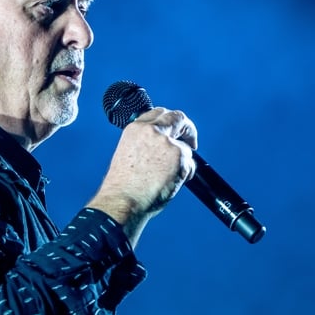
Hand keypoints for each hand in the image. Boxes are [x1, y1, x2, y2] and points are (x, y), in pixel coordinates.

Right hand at [88, 107, 197, 245]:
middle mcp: (151, 130)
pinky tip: (172, 183)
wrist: (124, 201)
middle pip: (177, 117)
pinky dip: (186, 174)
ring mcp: (166, 142)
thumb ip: (145, 144)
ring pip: (184, 146)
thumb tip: (164, 147)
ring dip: (183, 160)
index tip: (175, 130)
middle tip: (191, 141)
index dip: (170, 120)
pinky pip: (190, 164)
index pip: (158, 113)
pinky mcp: (179, 156)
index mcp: (135, 129)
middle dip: (187, 127)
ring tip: (171, 177)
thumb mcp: (128, 154)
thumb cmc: (123, 186)